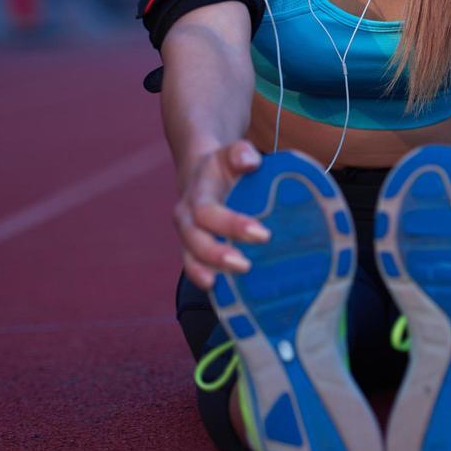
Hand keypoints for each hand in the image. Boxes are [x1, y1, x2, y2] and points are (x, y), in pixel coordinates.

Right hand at [173, 139, 271, 290]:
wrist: (202, 176)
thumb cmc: (225, 167)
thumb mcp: (232, 153)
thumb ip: (240, 153)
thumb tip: (249, 161)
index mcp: (197, 196)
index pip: (208, 212)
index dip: (231, 225)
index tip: (263, 234)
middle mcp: (187, 220)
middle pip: (195, 241)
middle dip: (218, 255)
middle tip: (246, 266)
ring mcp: (188, 239)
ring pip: (190, 260)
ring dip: (209, 274)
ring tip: (232, 289)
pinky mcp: (194, 253)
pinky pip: (197, 271)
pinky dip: (209, 283)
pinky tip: (230, 297)